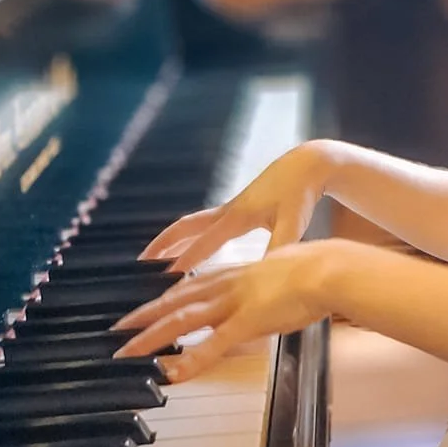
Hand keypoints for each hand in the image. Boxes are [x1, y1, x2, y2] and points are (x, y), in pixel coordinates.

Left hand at [112, 241, 336, 380]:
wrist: (329, 268)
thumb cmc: (317, 270)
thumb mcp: (283, 273)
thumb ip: (268, 287)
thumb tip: (268, 296)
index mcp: (235, 273)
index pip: (189, 285)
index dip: (164, 297)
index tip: (145, 307)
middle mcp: (227, 285)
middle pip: (175, 300)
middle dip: (144, 315)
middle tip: (118, 330)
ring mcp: (234, 303)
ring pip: (182, 320)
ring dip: (151, 337)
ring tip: (128, 351)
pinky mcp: (248, 321)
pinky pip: (212, 344)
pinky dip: (190, 360)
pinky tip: (172, 374)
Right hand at [137, 143, 332, 271]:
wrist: (307, 165)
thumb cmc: (300, 194)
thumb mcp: (293, 223)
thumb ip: (279, 248)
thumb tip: (265, 273)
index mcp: (237, 217)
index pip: (203, 244)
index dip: (184, 263)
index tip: (165, 281)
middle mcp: (227, 211)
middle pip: (185, 228)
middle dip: (162, 245)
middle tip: (141, 264)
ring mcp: (230, 208)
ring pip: (191, 224)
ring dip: (171, 240)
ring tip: (153, 257)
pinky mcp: (237, 207)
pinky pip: (204, 224)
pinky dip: (190, 236)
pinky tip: (190, 247)